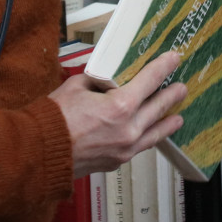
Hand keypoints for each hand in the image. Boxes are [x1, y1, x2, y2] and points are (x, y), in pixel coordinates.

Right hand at [51, 52, 187, 178]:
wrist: (39, 153)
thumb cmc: (54, 118)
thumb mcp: (77, 86)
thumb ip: (98, 82)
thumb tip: (108, 81)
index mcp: (120, 107)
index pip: (150, 81)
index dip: (164, 67)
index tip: (174, 59)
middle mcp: (129, 129)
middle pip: (158, 107)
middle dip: (172, 95)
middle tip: (181, 87)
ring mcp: (125, 148)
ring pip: (155, 133)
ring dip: (167, 122)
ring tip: (178, 117)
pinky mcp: (117, 161)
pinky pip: (140, 147)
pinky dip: (149, 138)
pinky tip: (152, 135)